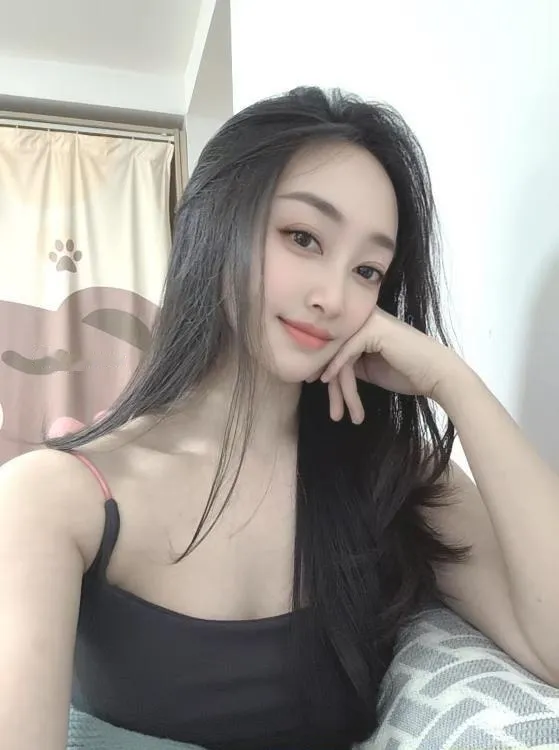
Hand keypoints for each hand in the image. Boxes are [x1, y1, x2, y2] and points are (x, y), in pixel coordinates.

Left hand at [309, 307, 462, 423]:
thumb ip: (350, 363)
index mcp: (365, 325)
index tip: (317, 388)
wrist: (437, 375)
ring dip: (340, 389)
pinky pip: (347, 352)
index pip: (338, 348)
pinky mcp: (373, 329)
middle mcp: (365, 319)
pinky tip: (328, 382)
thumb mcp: (370, 368)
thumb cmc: (408, 373)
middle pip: (336, 352)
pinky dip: (336, 369)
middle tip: (333, 413)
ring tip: (340, 414)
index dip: (325, 370)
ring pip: (340, 356)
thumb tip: (323, 369)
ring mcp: (369, 321)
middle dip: (333, 386)